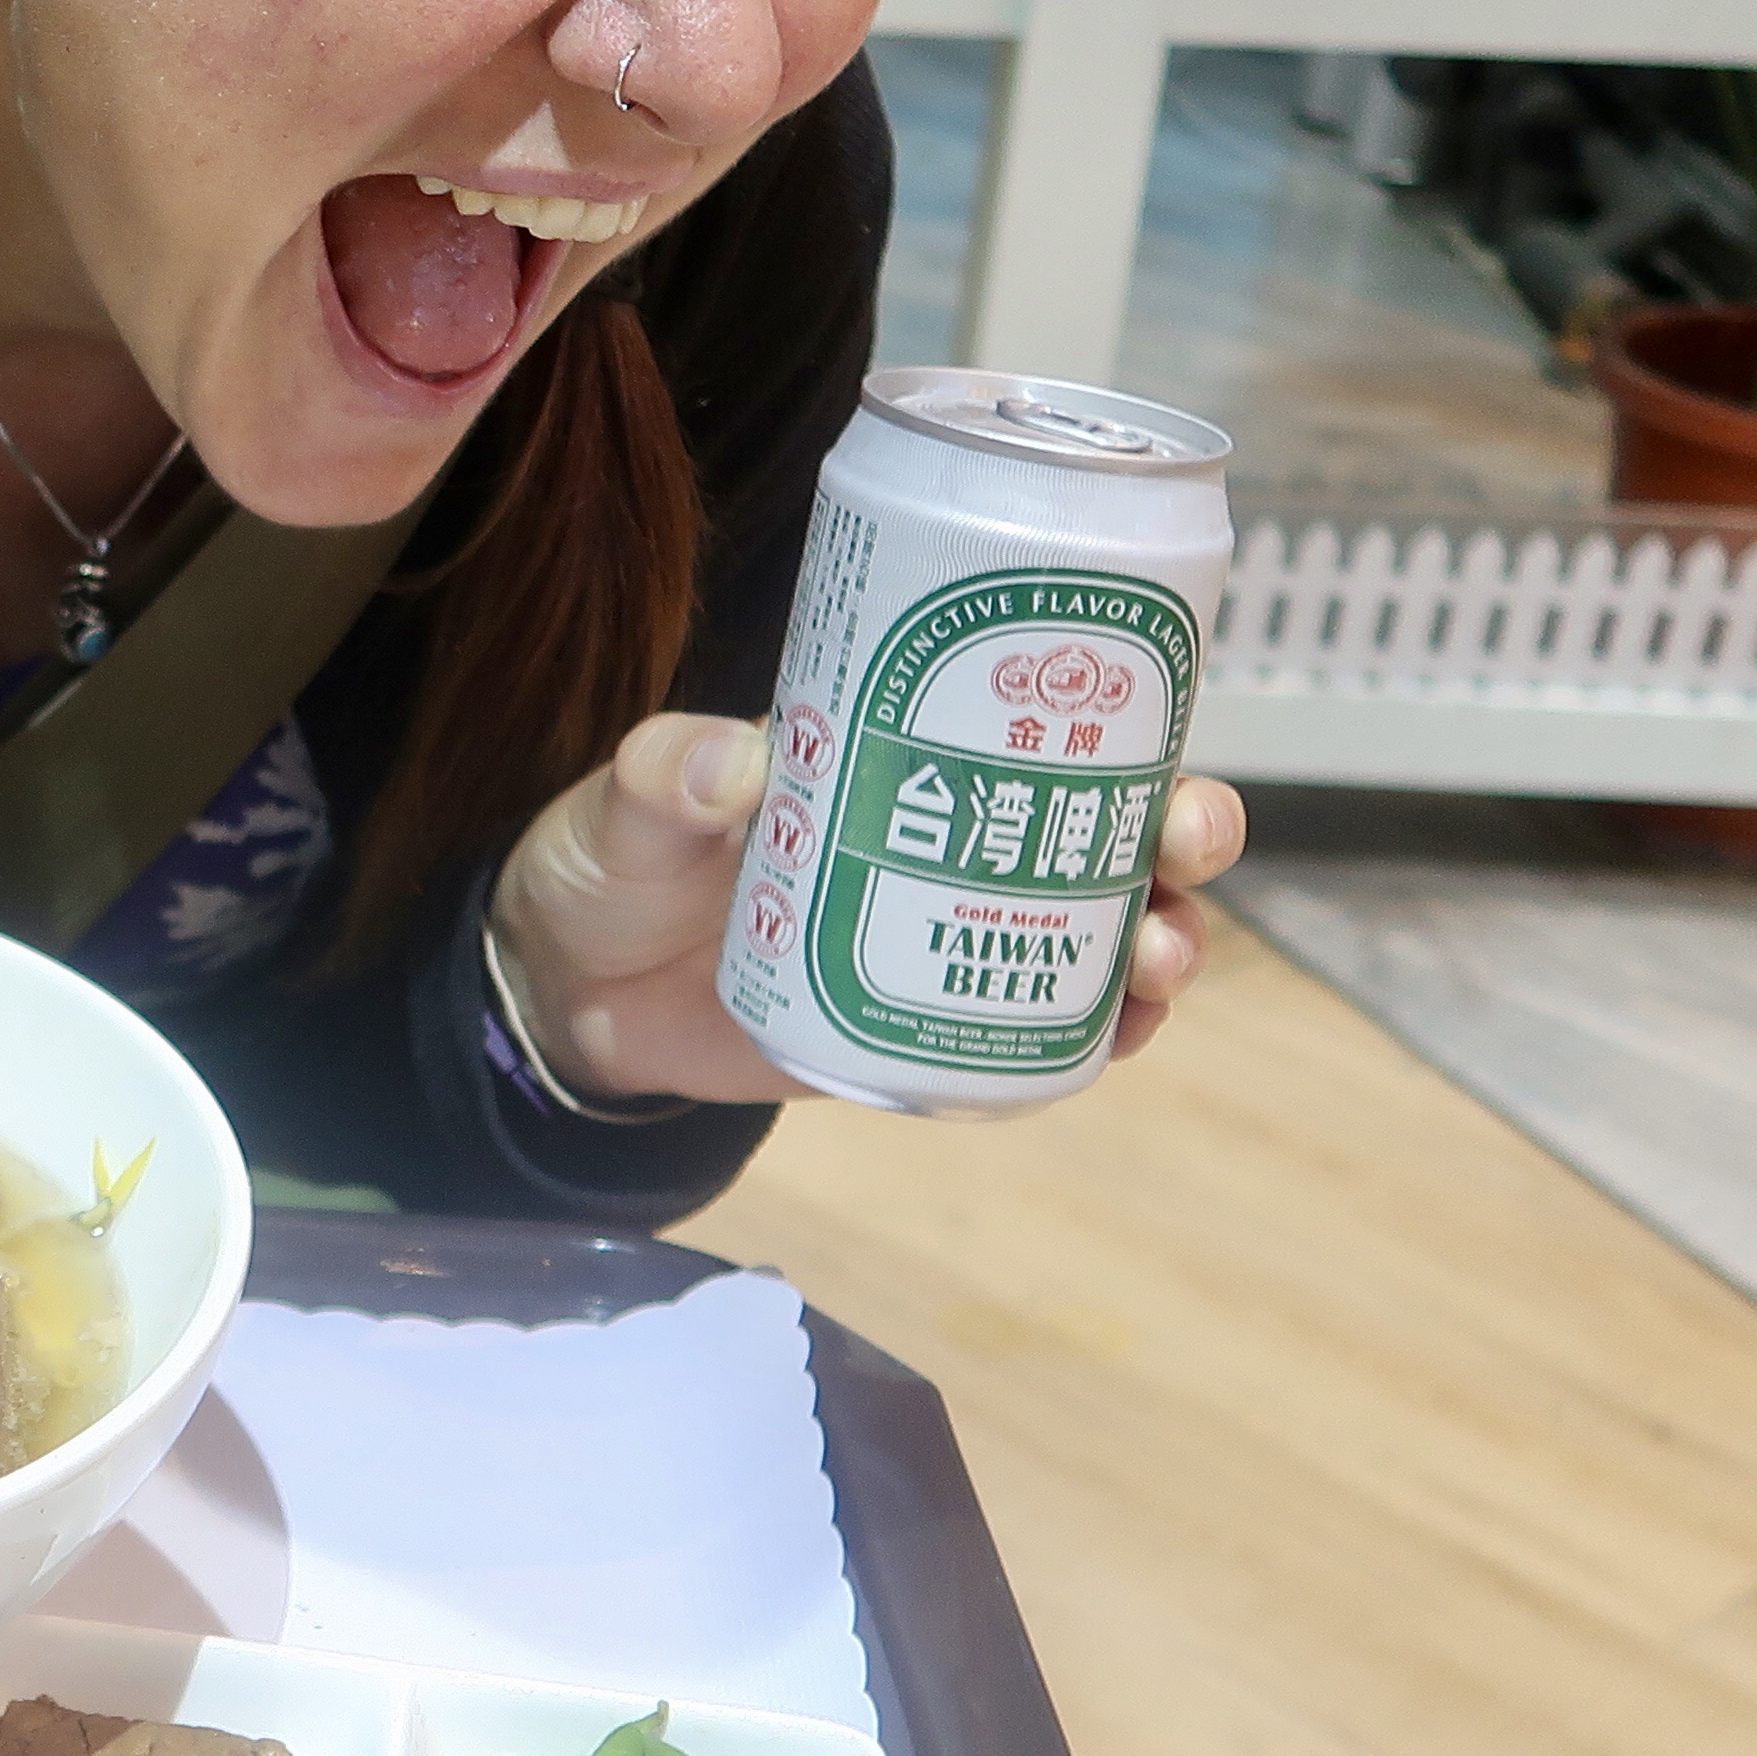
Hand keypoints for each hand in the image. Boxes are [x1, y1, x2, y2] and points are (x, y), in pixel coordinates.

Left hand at [491, 713, 1248, 1106]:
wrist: (575, 994)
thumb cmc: (612, 863)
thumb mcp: (627, 803)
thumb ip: (663, 775)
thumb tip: (730, 761)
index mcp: (901, 751)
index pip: (1040, 716)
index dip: (1131, 720)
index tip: (1169, 731)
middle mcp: (952, 838)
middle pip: (1106, 825)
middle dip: (1179, 833)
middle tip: (1181, 852)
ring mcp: (947, 938)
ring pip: (1095, 931)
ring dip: (1157, 940)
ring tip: (1156, 964)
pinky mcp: (927, 1028)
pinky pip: (1037, 1033)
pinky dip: (1094, 1038)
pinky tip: (1119, 1038)